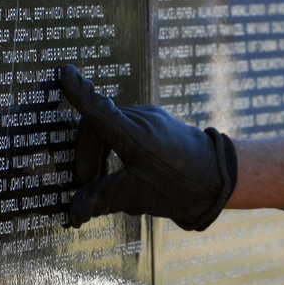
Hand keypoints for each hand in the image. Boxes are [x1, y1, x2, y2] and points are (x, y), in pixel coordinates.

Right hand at [58, 64, 236, 229]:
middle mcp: (142, 118)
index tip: (63, 71)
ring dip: (100, 151)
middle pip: (97, 125)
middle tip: (87, 182)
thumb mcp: (135, 197)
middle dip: (86, 154)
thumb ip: (99, 200)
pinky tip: (120, 170)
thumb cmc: (180, 186)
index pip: (97, 108)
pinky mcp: (159, 121)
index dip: (78, 91)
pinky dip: (115, 146)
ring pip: (111, 125)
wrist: (220, 179)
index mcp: (133, 134)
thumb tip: (71, 213)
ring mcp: (152, 117)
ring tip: (102, 179)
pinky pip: (126, 127)